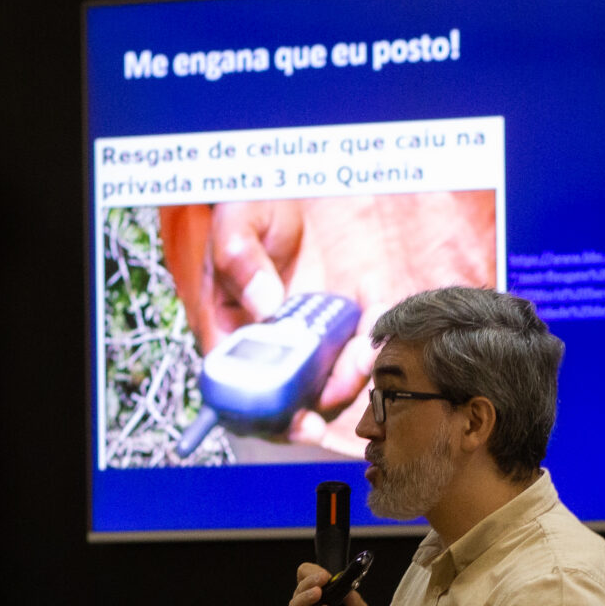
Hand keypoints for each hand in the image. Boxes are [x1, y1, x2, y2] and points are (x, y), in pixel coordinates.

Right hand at [165, 194, 499, 459]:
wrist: (304, 185)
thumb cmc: (259, 202)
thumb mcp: (238, 217)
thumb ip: (240, 256)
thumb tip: (264, 306)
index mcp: (231, 327)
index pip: (238, 389)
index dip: (260, 415)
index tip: (288, 421)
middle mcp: (271, 342)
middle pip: (287, 397)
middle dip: (309, 409)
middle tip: (325, 407)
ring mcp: (310, 337)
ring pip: (327, 382)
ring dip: (343, 384)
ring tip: (358, 362)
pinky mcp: (346, 323)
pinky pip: (360, 350)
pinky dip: (369, 352)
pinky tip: (373, 337)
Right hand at [287, 562, 367, 605]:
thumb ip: (355, 600)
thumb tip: (347, 583)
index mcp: (313, 600)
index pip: (303, 579)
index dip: (311, 572)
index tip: (325, 573)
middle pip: (297, 591)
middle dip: (308, 582)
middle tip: (322, 578)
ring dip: (306, 598)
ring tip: (318, 592)